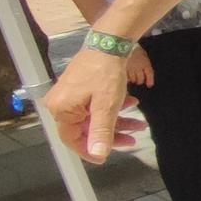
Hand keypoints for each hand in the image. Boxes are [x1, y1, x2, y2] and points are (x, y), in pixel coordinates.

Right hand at [45, 47, 143, 161]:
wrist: (109, 43)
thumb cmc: (105, 75)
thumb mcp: (106, 106)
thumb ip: (101, 132)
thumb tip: (98, 155)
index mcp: (61, 110)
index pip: (72, 139)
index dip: (89, 151)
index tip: (106, 158)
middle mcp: (60, 103)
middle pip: (86, 128)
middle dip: (112, 133)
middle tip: (133, 139)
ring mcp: (70, 95)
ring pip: (94, 116)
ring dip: (117, 120)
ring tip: (140, 122)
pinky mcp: (80, 87)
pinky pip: (95, 105)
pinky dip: (113, 107)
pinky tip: (131, 103)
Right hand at [125, 47, 154, 87]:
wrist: (123, 46)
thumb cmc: (135, 49)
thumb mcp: (143, 55)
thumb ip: (145, 63)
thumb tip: (146, 72)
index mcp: (145, 63)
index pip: (149, 74)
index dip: (150, 80)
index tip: (149, 85)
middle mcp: (138, 68)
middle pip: (140, 79)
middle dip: (140, 80)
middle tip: (139, 80)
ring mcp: (130, 69)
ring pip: (133, 79)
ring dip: (134, 80)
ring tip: (133, 78)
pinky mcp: (123, 70)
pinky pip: (126, 78)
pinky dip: (127, 78)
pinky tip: (127, 76)